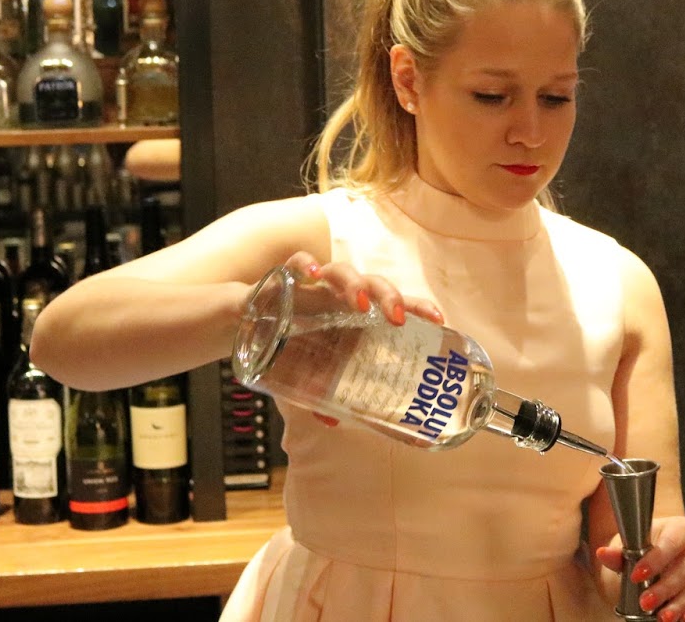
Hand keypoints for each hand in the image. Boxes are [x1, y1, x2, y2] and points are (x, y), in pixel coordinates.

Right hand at [284, 252, 443, 427]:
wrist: (246, 321)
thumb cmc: (289, 341)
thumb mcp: (308, 370)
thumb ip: (322, 391)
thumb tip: (333, 420)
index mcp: (353, 315)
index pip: (393, 304)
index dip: (417, 307)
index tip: (439, 319)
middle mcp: (339, 296)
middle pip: (374, 283)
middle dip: (390, 296)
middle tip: (397, 319)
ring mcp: (314, 286)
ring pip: (341, 270)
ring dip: (353, 284)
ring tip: (359, 304)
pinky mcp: (285, 279)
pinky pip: (295, 263)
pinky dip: (304, 263)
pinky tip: (311, 273)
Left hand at [595, 515, 684, 621]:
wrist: (659, 554)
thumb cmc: (647, 546)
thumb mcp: (632, 544)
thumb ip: (619, 552)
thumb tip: (602, 553)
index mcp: (682, 528)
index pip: (671, 544)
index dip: (655, 560)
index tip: (636, 575)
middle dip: (664, 588)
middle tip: (644, 602)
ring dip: (678, 604)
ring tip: (661, 617)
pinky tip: (684, 620)